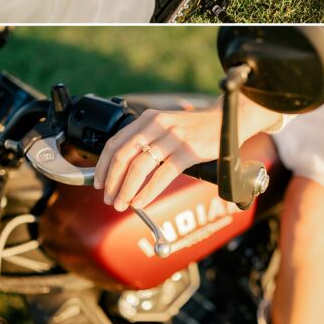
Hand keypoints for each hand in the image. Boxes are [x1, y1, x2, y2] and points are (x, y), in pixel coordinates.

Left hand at [94, 105, 222, 209]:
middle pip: (123, 155)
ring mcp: (172, 137)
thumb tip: (120, 169)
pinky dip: (147, 192)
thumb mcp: (164, 126)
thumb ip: (145, 139)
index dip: (103, 166)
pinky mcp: (188, 150)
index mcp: (147, 119)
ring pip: (139, 167)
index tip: (99, 183)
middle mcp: (157, 124)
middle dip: (112, 181)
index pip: (115, 143)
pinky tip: (140, 203)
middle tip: (109, 199)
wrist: (224, 121)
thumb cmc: (192, 129)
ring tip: (122, 204)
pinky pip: (162, 175)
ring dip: (126, 190)